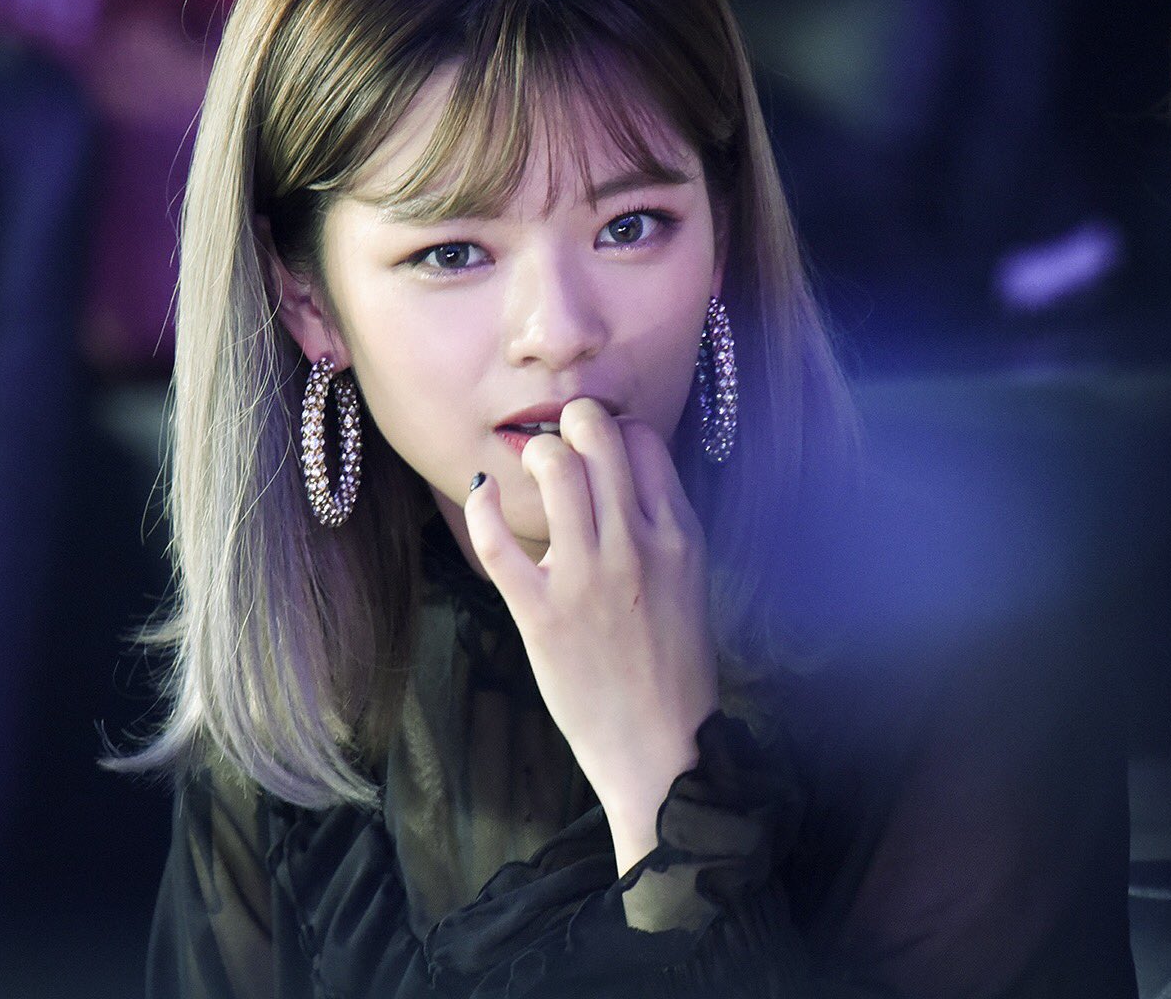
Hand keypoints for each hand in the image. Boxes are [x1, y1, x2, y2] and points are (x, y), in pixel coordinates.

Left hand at [464, 398, 720, 864]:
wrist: (663, 748)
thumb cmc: (675, 667)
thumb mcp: (688, 580)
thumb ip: (661, 525)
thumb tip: (624, 472)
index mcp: (678, 536)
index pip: (644, 440)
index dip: (616, 431)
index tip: (598, 449)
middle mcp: (636, 545)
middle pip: (599, 435)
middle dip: (571, 422)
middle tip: (558, 444)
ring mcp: (587, 578)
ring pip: (554, 468)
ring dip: (535, 455)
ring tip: (532, 473)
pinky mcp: (541, 613)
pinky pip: (498, 539)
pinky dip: (482, 504)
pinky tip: (481, 493)